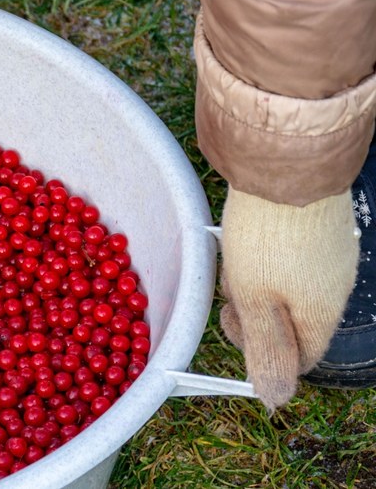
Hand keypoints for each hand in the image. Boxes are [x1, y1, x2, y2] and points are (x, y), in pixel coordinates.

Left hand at [219, 188, 357, 408]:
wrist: (289, 165)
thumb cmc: (266, 236)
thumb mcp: (254, 299)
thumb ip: (266, 349)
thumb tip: (277, 398)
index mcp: (322, 313)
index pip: (300, 358)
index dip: (262, 351)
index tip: (230, 321)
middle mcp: (336, 287)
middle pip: (293, 321)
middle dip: (255, 312)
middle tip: (228, 287)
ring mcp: (333, 256)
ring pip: (289, 287)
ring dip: (256, 282)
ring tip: (234, 257)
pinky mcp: (322, 229)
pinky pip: (293, 259)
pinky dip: (267, 257)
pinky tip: (248, 237)